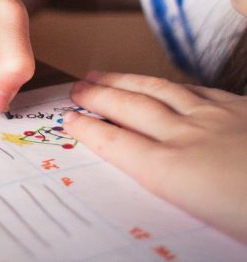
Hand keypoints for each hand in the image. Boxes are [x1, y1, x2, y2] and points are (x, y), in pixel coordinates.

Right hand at [64, 72, 246, 244]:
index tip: (68, 119)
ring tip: (103, 74)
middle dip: (99, 96)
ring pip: (160, 91)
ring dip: (126, 81)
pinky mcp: (242, 110)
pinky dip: (171, 84)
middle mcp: (189, 138)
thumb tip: (154, 179)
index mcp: (176, 173)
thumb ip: (176, 192)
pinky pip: (197, 90)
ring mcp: (218, 118)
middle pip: (132, 109)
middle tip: (76, 87)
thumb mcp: (211, 223)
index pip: (118, 144)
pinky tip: (166, 84)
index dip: (89, 129)